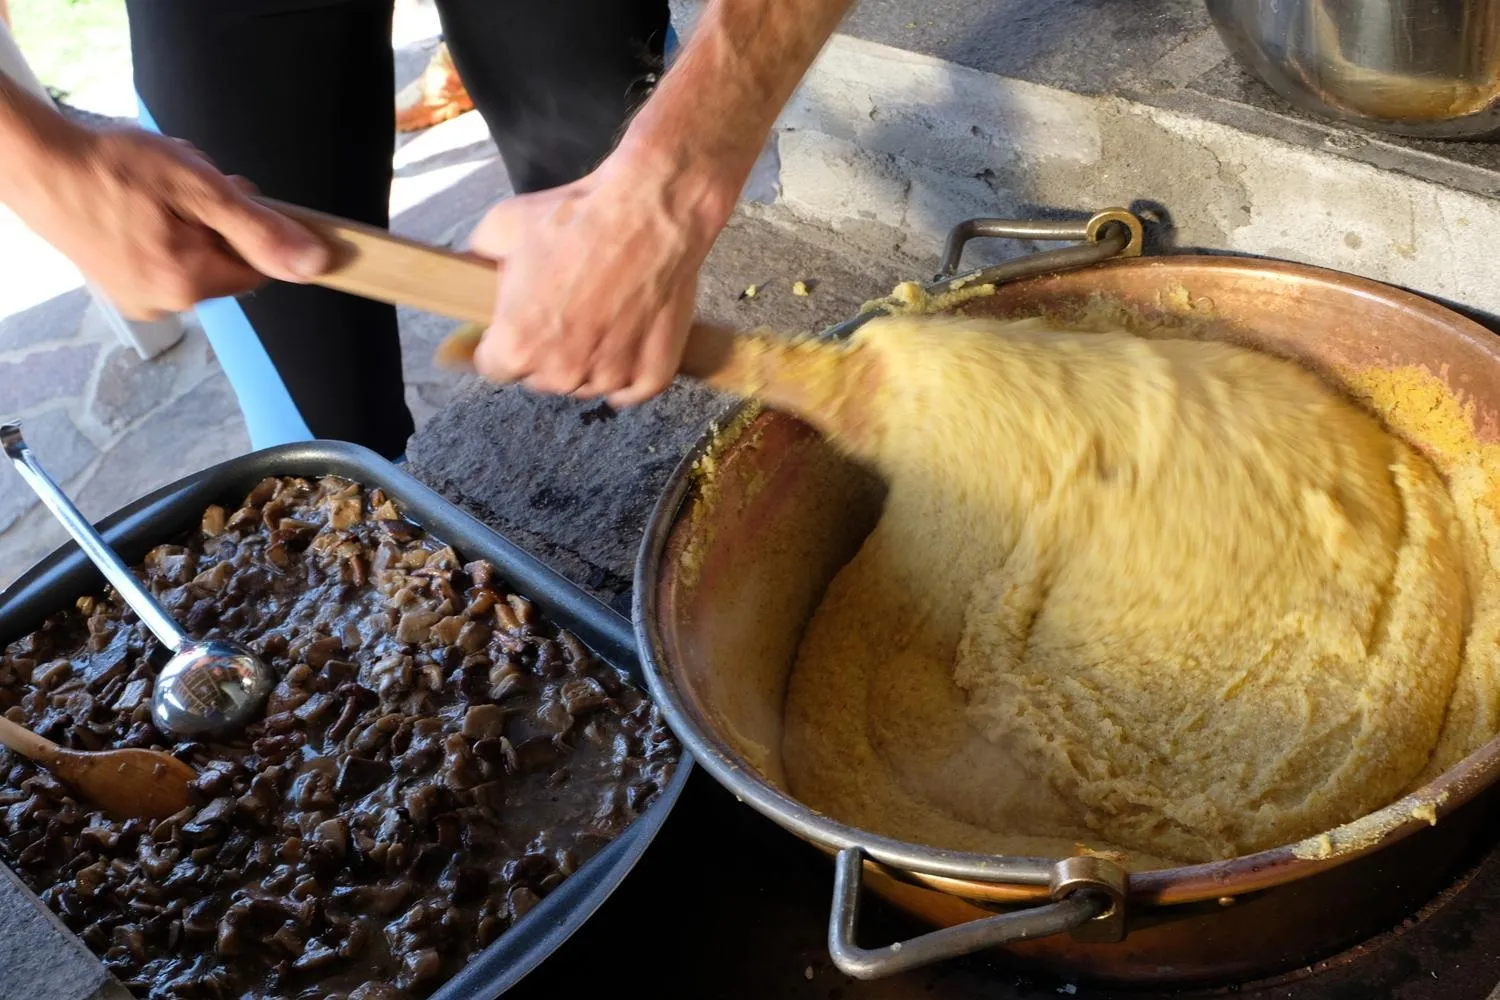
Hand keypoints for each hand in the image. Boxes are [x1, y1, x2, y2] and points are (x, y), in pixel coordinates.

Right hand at [8, 124, 328, 319]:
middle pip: (225, 260)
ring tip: (152, 190)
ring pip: (195, 255)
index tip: (226, 196)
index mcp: (186, 283)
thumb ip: (259, 230)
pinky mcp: (121, 283)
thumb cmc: (108, 166)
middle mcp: (163, 303)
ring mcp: (138, 297)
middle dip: (214, 219)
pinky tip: (137, 202)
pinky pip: (164, 256)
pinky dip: (162, 227)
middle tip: (181, 186)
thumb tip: (314, 263)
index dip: (248, 227)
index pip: (258, 267)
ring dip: (187, 218)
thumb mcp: (198, 187)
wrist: (34, 162)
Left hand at [466, 151, 730, 407]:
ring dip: (588, 361)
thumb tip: (471, 269)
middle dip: (546, 350)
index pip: (494, 367)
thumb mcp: (502, 226)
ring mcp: (611, 378)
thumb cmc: (577, 218)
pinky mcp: (652, 375)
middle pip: (541, 378)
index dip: (502, 343)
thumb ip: (479, 260)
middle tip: (564, 308)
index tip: (514, 324)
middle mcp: (563, 372)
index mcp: (518, 346)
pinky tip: (627, 340)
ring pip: (588, 384)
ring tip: (601, 315)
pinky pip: (633, 390)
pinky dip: (629, 372)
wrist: (648, 211)